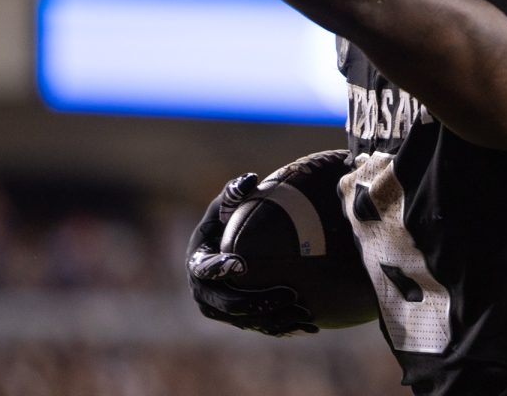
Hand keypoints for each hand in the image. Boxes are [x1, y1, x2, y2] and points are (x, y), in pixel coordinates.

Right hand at [187, 173, 318, 335]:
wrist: (233, 247)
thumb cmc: (228, 219)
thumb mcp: (227, 204)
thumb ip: (235, 192)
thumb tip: (251, 179)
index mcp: (197, 261)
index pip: (204, 269)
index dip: (220, 269)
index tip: (240, 264)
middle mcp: (204, 291)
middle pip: (228, 305)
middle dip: (257, 302)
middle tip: (289, 293)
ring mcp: (220, 309)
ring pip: (246, 322)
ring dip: (275, 319)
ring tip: (303, 311)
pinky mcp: (238, 320)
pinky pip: (260, 327)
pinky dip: (283, 328)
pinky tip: (309, 325)